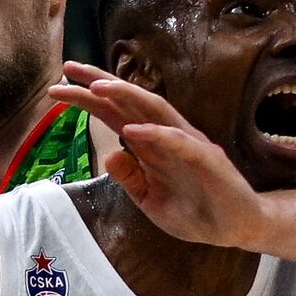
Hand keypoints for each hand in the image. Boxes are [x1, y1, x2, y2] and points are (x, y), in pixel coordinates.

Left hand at [50, 61, 265, 247]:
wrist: (237, 227)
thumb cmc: (196, 211)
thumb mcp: (150, 200)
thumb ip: (130, 178)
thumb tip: (107, 155)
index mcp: (151, 144)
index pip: (114, 113)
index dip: (87, 98)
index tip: (57, 89)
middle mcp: (167, 136)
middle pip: (129, 102)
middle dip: (99, 83)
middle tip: (68, 69)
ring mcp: (187, 143)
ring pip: (153, 110)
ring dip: (126, 96)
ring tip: (97, 88)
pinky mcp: (205, 159)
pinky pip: (178, 141)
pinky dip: (155, 133)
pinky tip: (132, 130)